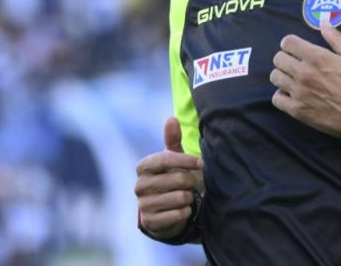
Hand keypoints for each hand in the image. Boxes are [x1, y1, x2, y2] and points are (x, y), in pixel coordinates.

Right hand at [134, 117, 203, 238]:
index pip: (166, 159)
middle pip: (176, 179)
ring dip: (189, 197)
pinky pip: (176, 215)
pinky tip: (185, 209)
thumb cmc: (171, 178)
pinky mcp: (150, 222)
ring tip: (188, 196)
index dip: (186, 161)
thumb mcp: (172, 159)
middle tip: (193, 183)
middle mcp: (139, 185)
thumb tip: (171, 118)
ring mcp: (143, 205)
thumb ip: (172, 140)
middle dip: (191, 181)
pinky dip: (186, 212)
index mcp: (143, 166)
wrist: (165, 211)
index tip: (201, 163)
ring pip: (178, 198)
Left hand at [270, 19, 340, 147]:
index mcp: (317, 57)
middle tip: (294, 64)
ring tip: (292, 79)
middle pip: (278, 58)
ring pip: (275, 77)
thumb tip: (323, 21)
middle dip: (285, 58)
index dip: (290, 43)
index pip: (287, 42)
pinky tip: (291, 94)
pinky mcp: (297, 110)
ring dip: (282, 76)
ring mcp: (299, 92)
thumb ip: (336, 38)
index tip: (296, 49)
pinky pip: (276, 99)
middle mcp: (304, 73)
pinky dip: (281, 95)